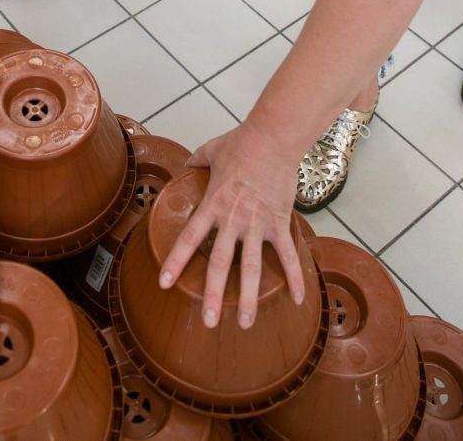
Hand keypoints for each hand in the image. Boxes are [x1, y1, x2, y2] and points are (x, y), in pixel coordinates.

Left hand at [160, 124, 304, 328]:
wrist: (273, 138)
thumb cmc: (241, 142)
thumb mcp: (211, 150)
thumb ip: (197, 160)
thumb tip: (187, 162)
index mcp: (213, 204)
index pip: (190, 237)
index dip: (176, 260)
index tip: (165, 282)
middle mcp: (233, 219)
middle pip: (221, 263)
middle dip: (214, 295)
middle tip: (208, 322)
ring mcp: (257, 224)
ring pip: (253, 267)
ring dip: (250, 298)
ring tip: (246, 323)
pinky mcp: (279, 223)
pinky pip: (287, 254)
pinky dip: (294, 277)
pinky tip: (297, 300)